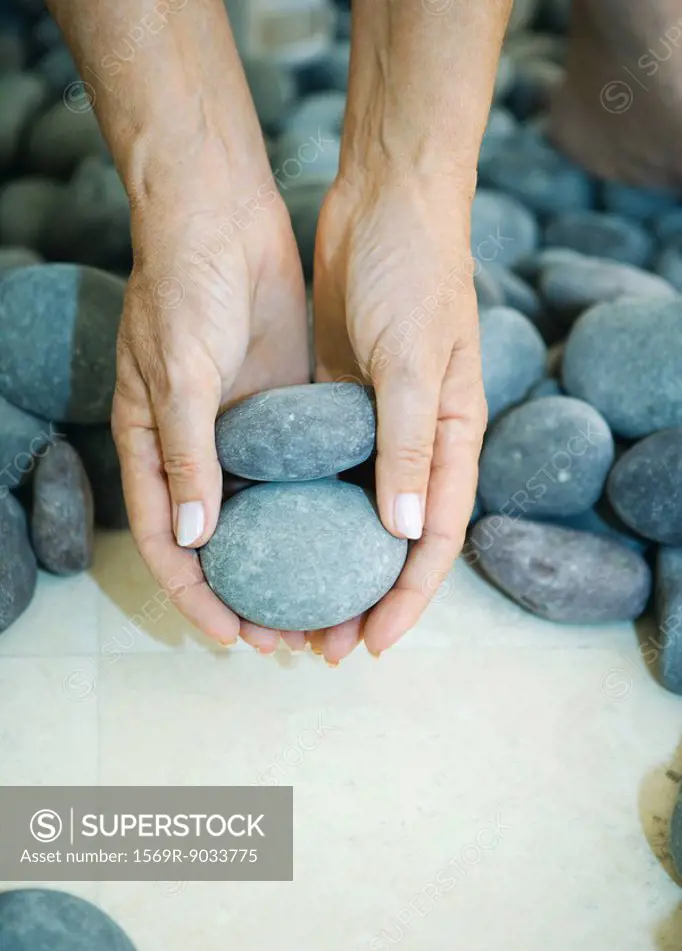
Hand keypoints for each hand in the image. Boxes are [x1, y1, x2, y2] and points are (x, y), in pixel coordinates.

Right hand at [112, 152, 309, 653]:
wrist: (223, 216)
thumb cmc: (183, 289)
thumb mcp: (178, 374)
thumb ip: (187, 455)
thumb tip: (197, 538)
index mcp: (155, 451)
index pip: (171, 547)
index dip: (198, 598)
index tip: (237, 637)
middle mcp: (198, 452)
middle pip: (224, 547)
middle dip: (254, 596)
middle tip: (298, 638)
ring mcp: (242, 434)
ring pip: (268, 518)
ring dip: (295, 561)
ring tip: (333, 604)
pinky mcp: (281, 410)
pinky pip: (299, 472)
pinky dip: (318, 508)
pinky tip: (353, 537)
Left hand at [311, 174, 486, 662]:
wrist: (384, 200)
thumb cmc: (414, 273)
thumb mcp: (413, 361)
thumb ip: (411, 444)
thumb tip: (406, 530)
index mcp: (454, 437)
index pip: (434, 538)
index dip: (407, 598)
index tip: (371, 642)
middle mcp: (419, 441)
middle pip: (392, 540)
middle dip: (362, 597)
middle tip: (320, 645)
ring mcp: (377, 423)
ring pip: (353, 513)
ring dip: (326, 561)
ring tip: (289, 608)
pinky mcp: (340, 401)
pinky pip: (321, 470)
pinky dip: (302, 508)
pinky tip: (270, 536)